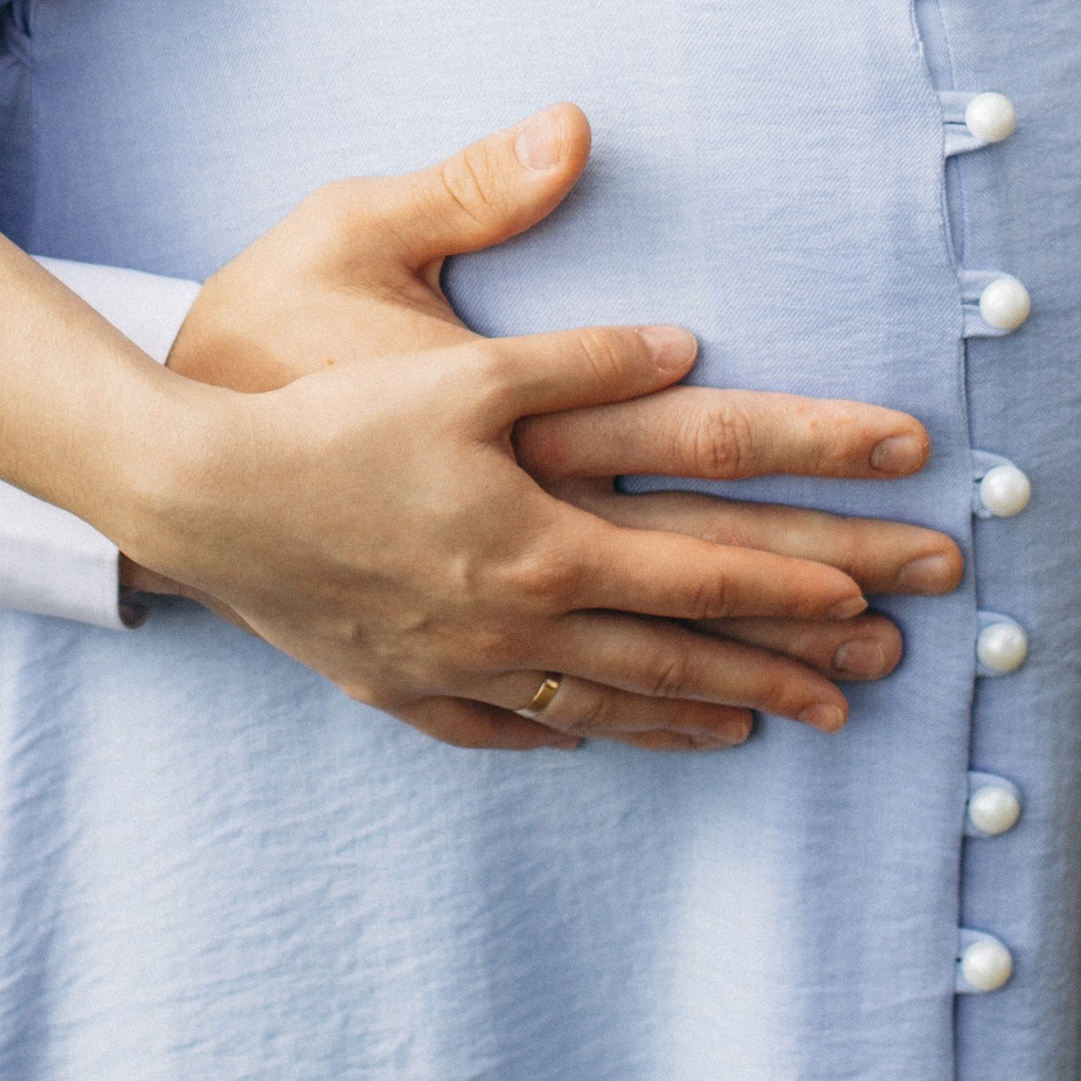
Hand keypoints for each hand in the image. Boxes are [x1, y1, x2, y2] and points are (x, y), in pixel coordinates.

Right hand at [145, 104, 961, 751]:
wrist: (200, 495)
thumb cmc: (322, 409)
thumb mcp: (454, 356)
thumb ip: (574, 350)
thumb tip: (683, 343)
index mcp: (542, 533)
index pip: (701, 565)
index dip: (797, 579)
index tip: (875, 591)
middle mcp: (519, 617)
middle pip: (679, 648)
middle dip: (791, 658)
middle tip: (881, 676)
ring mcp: (464, 663)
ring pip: (610, 703)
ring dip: (703, 712)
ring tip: (777, 726)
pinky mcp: (406, 683)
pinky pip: (515, 728)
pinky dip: (579, 733)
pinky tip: (610, 737)